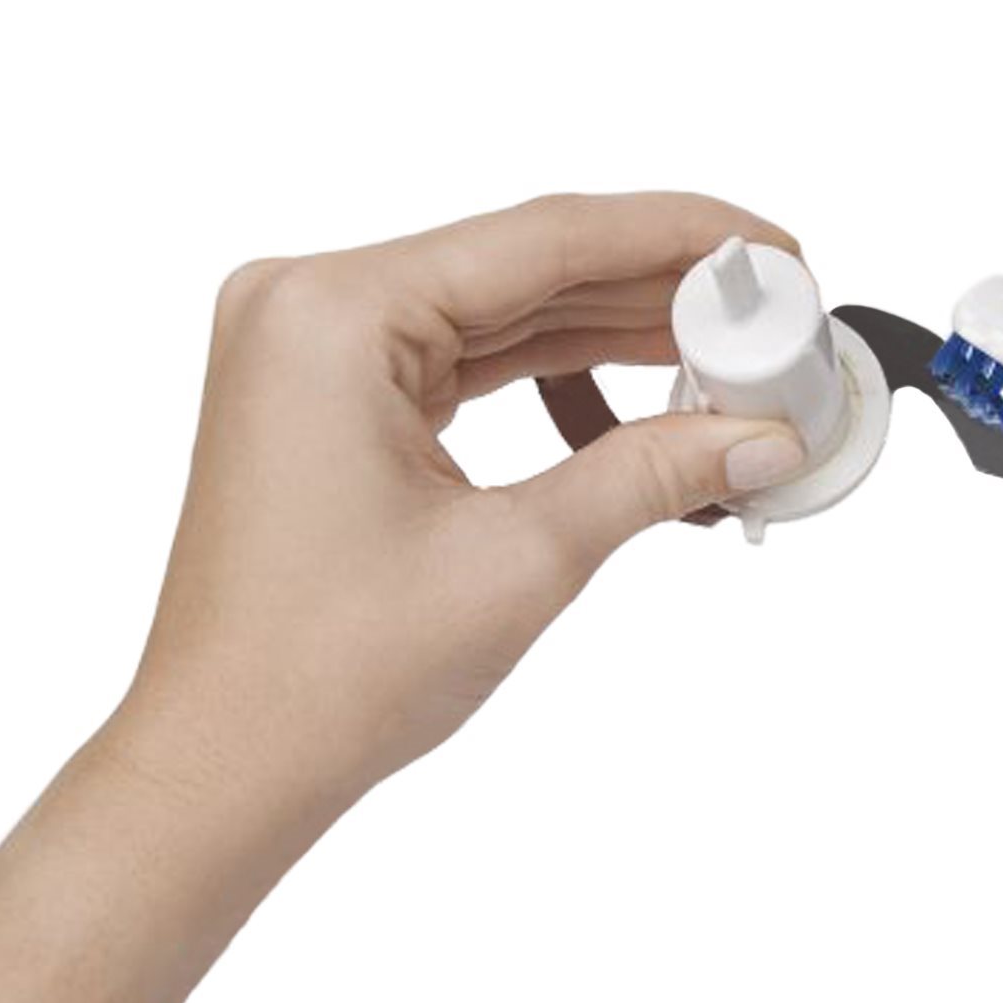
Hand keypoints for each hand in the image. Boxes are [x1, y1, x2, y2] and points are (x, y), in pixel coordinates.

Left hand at [120, 193, 807, 813]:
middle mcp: (311, 305)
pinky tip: (636, 415)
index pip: (547, 237)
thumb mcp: (523, 558)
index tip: (773, 249)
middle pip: (529, 263)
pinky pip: (470, 356)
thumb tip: (763, 437)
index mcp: (334, 313)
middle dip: (658, 292)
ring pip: (507, 310)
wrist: (229, 765)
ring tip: (725, 365)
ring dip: (616, 336)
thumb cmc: (324, 674)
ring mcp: (314, 348)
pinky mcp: (331, 395)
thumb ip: (652, 474)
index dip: (680, 237)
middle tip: (772, 313)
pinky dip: (556, 380)